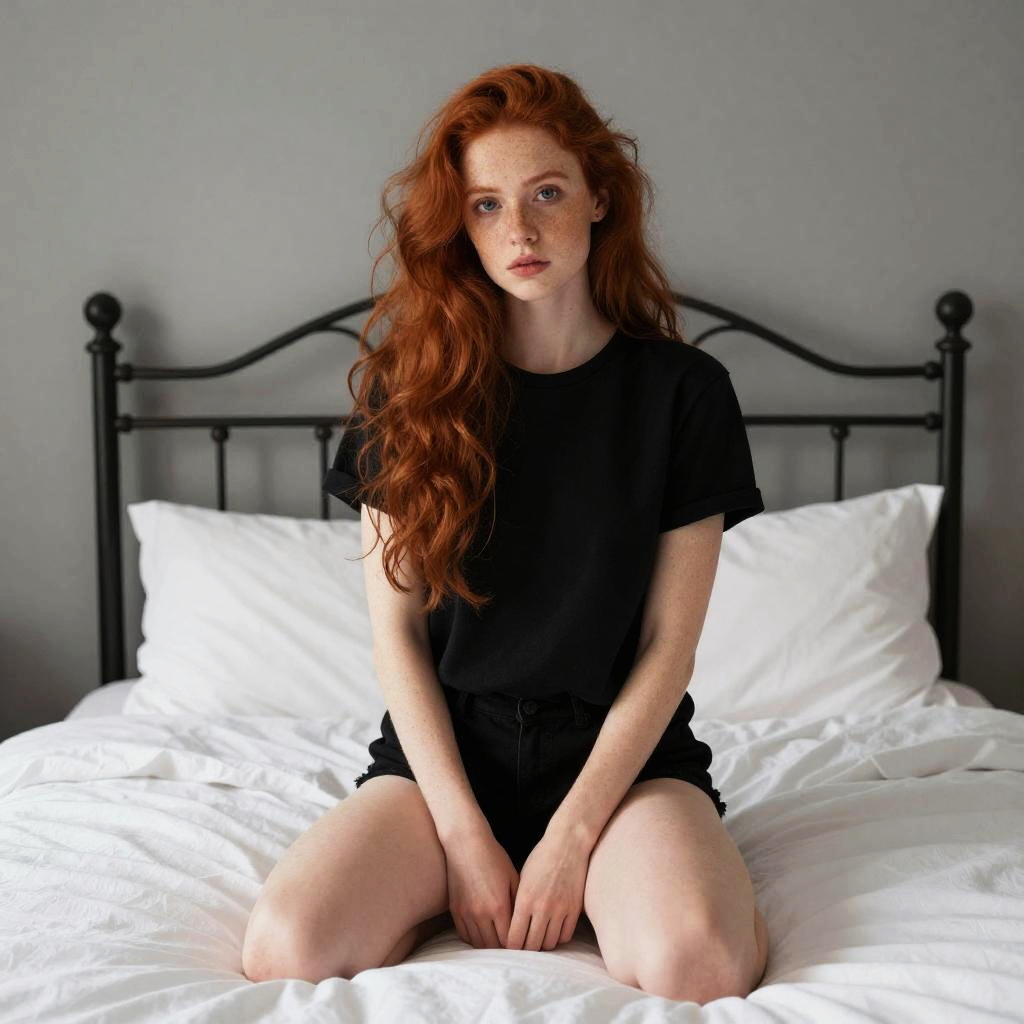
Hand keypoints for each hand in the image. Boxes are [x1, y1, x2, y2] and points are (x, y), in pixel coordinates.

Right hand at [443, 829, 519, 948]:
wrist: (465, 843)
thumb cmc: (493, 857)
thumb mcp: (513, 877)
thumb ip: (519, 902)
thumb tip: (526, 922)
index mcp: (499, 906)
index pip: (510, 940)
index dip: (518, 945)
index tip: (523, 944)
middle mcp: (481, 914)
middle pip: (494, 946)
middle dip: (504, 950)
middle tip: (512, 948)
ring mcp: (466, 913)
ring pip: (479, 944)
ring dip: (489, 947)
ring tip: (498, 944)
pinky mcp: (455, 910)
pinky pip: (465, 935)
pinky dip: (475, 939)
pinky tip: (483, 935)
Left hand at [506, 829, 589, 950]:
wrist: (567, 844)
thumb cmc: (541, 858)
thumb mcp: (522, 878)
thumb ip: (517, 903)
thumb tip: (511, 926)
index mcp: (524, 900)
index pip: (514, 938)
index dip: (511, 947)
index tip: (510, 947)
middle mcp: (542, 908)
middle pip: (532, 946)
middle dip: (526, 949)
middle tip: (524, 947)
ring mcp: (560, 910)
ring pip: (549, 943)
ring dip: (543, 944)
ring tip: (539, 939)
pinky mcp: (574, 909)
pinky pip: (565, 936)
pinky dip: (558, 937)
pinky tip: (553, 931)